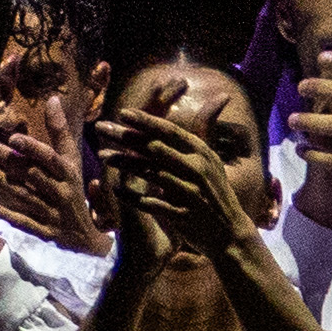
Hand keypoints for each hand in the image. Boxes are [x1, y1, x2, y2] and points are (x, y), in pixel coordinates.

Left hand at [0, 111, 103, 252]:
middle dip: (8, 161)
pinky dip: (6, 214)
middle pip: (31, 174)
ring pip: (24, 196)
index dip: (33, 148)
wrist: (86, 234)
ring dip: (2, 183)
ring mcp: (51, 212)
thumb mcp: (72, 159)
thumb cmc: (74, 187)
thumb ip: (60, 131)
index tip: (14, 137)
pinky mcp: (42, 229)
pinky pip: (23, 221)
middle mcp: (60, 192)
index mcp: (68, 173)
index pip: (50, 158)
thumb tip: (51, 98)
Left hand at [94, 102, 259, 264]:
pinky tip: (116, 190)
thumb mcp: (211, 160)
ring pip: (151, 173)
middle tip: (101, 128)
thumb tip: (218, 96)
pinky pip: (152, 203)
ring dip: (125, 163)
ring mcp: (191, 193)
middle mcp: (198, 169)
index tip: (122, 112)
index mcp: (202, 153)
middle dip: (125, 136)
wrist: (230, 233)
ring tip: (103, 156)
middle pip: (155, 148)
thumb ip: (204, 131)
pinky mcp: (184, 215)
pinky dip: (133, 197)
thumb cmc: (214, 192)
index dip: (145, 121)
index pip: (170, 131)